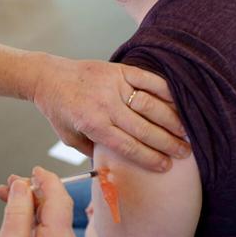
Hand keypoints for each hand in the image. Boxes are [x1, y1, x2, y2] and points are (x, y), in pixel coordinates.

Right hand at [0, 167, 84, 236]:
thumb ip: (16, 213)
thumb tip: (22, 184)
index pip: (59, 201)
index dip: (47, 181)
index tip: (33, 170)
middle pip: (55, 205)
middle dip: (33, 189)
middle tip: (11, 182)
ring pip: (50, 211)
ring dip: (29, 199)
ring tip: (7, 192)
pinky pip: (47, 222)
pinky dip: (31, 212)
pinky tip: (15, 206)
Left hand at [33, 57, 189, 171]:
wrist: (49, 77)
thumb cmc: (59, 111)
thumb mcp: (69, 138)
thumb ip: (93, 151)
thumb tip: (117, 166)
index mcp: (92, 125)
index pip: (128, 146)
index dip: (149, 158)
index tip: (166, 166)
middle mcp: (105, 105)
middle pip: (144, 129)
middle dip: (167, 144)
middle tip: (184, 153)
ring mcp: (114, 85)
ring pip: (151, 105)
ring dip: (172, 121)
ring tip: (186, 133)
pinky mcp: (119, 70)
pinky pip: (149, 80)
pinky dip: (167, 91)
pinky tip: (179, 104)